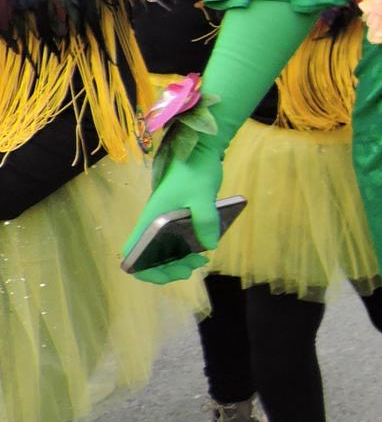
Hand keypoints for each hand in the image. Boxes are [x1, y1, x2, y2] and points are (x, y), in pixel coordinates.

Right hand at [121, 151, 224, 283]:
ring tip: (201, 260)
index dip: (144, 270)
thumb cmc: (194, 171)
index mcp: (151, 220)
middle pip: (150, 257)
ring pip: (164, 250)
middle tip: (194, 266)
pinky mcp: (177, 217)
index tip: (167, 273)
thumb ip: (205, 221)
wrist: (199, 148)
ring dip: (180, 260)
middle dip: (170, 269)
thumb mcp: (203, 196)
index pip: (132, 253)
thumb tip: (209, 245)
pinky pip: (176, 240)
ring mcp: (164, 220)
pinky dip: (187, 248)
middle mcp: (153, 223)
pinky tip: (203, 247)